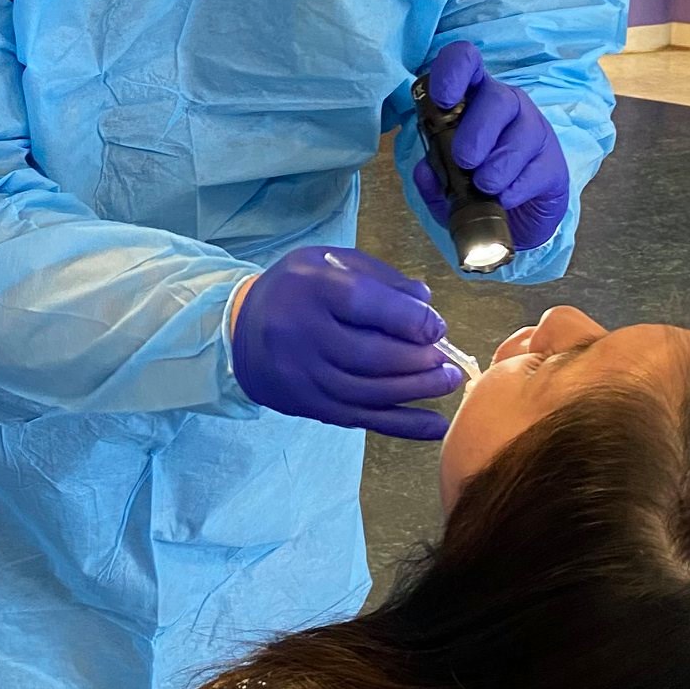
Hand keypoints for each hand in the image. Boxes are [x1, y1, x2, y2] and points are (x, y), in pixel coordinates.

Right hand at [231, 247, 460, 441]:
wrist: (241, 331)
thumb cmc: (296, 290)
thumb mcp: (329, 263)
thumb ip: (378, 277)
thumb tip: (425, 300)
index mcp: (312, 289)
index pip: (365, 305)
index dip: (410, 318)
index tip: (436, 326)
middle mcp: (304, 335)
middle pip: (372, 355)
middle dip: (419, 360)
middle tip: (446, 358)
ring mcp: (305, 376)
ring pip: (370, 391)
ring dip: (418, 390)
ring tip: (448, 381)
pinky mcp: (310, 406)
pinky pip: (362, 419)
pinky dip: (404, 425)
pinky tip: (436, 424)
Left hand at [413, 42, 568, 251]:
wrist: (516, 223)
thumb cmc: (477, 191)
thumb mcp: (446, 188)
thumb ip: (433, 179)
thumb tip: (425, 171)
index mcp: (473, 101)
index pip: (466, 63)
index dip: (453, 72)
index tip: (443, 100)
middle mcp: (507, 107)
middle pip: (498, 98)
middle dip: (478, 131)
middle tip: (464, 160)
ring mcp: (535, 132)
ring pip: (522, 132)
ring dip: (498, 164)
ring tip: (485, 187)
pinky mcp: (554, 163)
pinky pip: (538, 167)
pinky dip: (517, 186)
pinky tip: (505, 198)